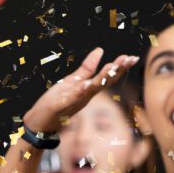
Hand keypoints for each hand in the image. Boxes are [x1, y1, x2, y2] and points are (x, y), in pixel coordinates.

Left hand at [22, 48, 137, 133]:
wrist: (41, 122)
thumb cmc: (57, 100)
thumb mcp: (73, 80)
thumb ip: (87, 67)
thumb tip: (100, 50)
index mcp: (89, 88)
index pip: (107, 77)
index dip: (119, 67)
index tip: (132, 57)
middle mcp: (85, 96)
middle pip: (104, 82)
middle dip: (117, 70)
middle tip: (130, 59)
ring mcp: (74, 101)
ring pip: (91, 89)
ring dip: (102, 78)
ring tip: (111, 66)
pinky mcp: (60, 106)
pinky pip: (71, 99)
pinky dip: (78, 92)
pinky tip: (84, 84)